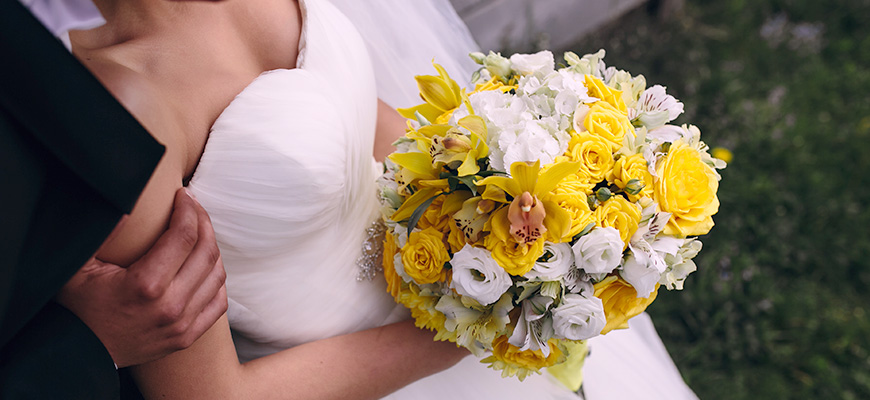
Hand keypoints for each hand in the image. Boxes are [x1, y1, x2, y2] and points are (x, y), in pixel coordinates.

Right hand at [57, 188, 227, 366]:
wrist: (81, 354)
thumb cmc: (79, 307)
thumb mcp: (78, 268)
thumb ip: (104, 233)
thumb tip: (130, 205)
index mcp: (146, 285)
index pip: (184, 235)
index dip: (188, 209)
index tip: (184, 194)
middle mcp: (170, 306)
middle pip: (206, 251)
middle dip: (203, 222)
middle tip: (193, 207)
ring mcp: (182, 324)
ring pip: (217, 275)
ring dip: (212, 247)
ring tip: (199, 231)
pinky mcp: (187, 336)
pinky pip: (218, 301)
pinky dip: (217, 279)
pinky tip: (205, 264)